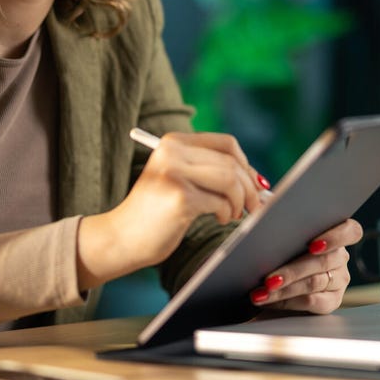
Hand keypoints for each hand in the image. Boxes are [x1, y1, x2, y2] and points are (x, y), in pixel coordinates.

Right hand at [77, 132, 267, 288]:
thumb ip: (208, 172)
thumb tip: (258, 180)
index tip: (254, 184)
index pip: (225, 143)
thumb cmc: (154, 213)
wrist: (121, 237)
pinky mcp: (180, 198)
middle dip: (250, 187)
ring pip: (231, 181)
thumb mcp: (178, 180)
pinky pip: (221, 202)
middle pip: (232, 163)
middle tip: (254, 205)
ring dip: (241, 201)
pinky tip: (220, 219)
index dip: (246, 165)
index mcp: (173, 142)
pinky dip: (227, 213)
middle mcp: (173, 152)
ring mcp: (176, 174)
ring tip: (233, 214)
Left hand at [248, 218, 362, 313]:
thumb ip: (275, 210)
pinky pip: (313, 302)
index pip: (350, 231)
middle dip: (292, 271)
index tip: (312, 245)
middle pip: (323, 262)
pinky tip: (269, 300)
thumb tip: (263, 198)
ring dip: (285, 288)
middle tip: (269, 279)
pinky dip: (288, 301)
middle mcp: (341, 257)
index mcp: (334, 233)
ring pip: (313, 283)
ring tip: (262, 291)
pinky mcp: (331, 302)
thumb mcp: (277, 227)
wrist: (274, 280)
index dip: (335, 237)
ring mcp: (339, 281)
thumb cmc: (279, 246)